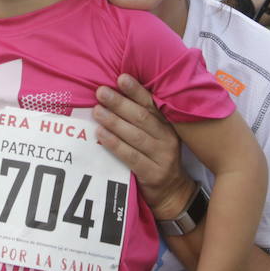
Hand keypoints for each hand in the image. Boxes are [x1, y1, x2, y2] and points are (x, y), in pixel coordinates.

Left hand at [93, 75, 192, 218]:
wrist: (172, 192)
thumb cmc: (157, 157)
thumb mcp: (158, 136)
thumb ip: (142, 118)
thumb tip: (114, 94)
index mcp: (168, 125)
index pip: (151, 104)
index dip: (136, 91)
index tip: (121, 78)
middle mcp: (167, 138)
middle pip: (142, 118)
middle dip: (120, 103)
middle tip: (101, 92)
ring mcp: (162, 157)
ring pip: (135, 136)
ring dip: (114, 122)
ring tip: (97, 111)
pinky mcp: (153, 174)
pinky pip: (130, 156)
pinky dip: (114, 144)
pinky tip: (101, 134)